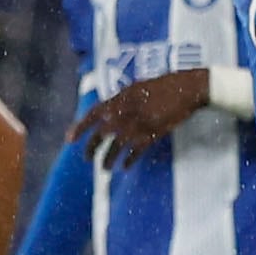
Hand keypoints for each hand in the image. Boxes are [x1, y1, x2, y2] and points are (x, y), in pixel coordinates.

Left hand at [73, 68, 208, 167]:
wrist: (186, 89)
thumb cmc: (164, 86)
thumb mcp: (137, 87)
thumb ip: (121, 100)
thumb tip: (107, 111)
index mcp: (120, 99)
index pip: (92, 115)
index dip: (79, 128)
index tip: (69, 139)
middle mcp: (124, 113)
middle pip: (101, 135)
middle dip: (92, 149)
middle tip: (87, 159)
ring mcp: (137, 125)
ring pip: (116, 147)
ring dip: (108, 159)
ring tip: (105, 169)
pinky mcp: (152, 135)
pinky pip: (135, 152)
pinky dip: (128, 161)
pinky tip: (124, 167)